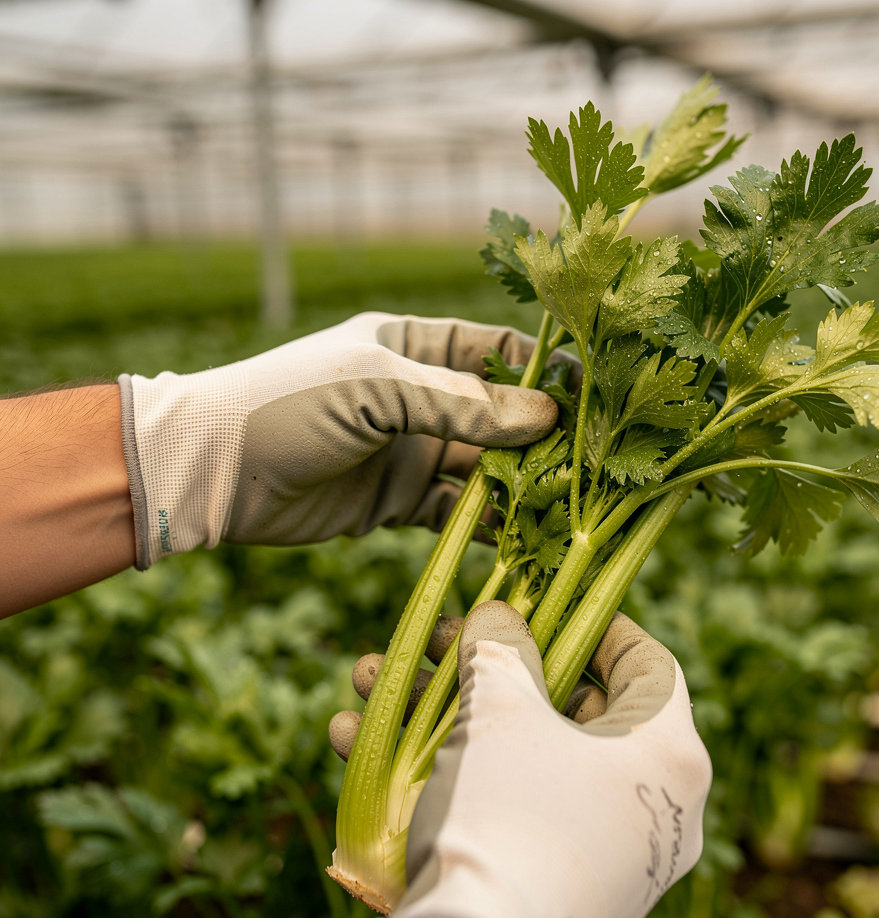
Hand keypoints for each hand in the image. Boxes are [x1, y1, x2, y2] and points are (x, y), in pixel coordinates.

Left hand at [118, 313, 557, 567]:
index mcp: (415, 345)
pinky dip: (489, 526)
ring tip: (568, 508)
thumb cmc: (289, 404)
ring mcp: (413, 450)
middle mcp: (422, 397)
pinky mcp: (401, 501)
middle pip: (503, 415)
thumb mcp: (378, 387)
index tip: (594, 396)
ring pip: (488, 469)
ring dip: (524, 488)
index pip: (499, 351)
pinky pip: (459, 512)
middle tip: (593, 465)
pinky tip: (522, 541)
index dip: (547, 372)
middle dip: (545, 439)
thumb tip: (546, 416)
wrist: (213, 472)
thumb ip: (461, 403)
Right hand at [334, 602, 711, 917]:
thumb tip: (498, 618)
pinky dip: (445, 772)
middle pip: (569, 706)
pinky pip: (505, 805)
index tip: (547, 604)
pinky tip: (357, 740)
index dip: (594, 623)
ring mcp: (605, 853)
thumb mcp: (500, 712)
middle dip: (490, 666)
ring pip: (522, 756)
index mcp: (668, 756)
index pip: (648, 664)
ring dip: (443, 713)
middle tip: (442, 642)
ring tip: (374, 679)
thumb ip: (501, 650)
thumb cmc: (507, 816)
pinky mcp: (554, 886)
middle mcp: (651, 808)